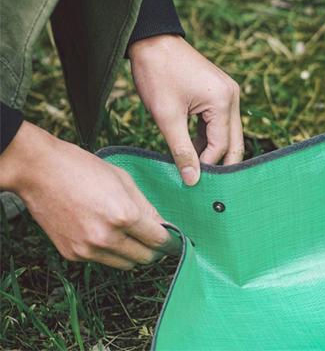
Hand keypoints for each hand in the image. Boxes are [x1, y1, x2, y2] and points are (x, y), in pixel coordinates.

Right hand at [0, 122, 169, 267]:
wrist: (41, 173)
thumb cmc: (84, 169)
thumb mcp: (123, 180)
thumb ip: (145, 206)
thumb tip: (162, 224)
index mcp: (124, 216)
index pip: (157, 240)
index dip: (170, 241)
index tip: (175, 239)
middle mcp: (106, 238)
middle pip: (142, 258)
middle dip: (154, 250)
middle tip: (158, 239)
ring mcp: (87, 250)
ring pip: (124, 264)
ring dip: (133, 254)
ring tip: (135, 237)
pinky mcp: (71, 254)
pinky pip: (101, 260)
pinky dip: (110, 252)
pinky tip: (109, 234)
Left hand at [129, 35, 243, 185]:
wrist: (153, 42)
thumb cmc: (158, 75)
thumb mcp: (167, 117)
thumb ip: (181, 150)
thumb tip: (192, 180)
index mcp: (223, 101)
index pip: (221, 146)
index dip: (206, 168)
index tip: (190, 185)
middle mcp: (232, 96)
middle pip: (234, 141)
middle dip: (220, 164)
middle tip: (203, 187)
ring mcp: (227, 93)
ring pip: (227, 133)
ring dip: (212, 152)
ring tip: (193, 171)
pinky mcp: (218, 92)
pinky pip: (219, 122)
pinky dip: (208, 137)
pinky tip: (192, 150)